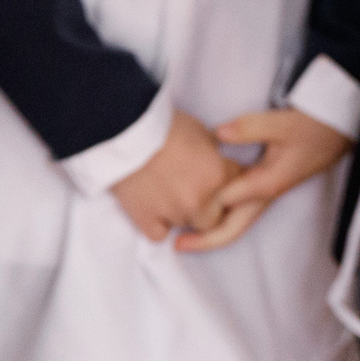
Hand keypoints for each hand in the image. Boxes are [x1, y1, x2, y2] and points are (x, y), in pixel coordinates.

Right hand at [109, 108, 240, 241]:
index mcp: (217, 175)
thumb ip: (215, 153)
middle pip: (216, 216)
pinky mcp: (146, 220)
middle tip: (195, 188)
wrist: (122, 130)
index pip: (237, 187)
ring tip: (172, 193)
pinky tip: (155, 208)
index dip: (228, 178)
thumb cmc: (163, 125)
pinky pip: (160, 235)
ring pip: (188, 225)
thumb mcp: (201, 131)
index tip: (218, 173)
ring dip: (184, 213)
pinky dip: (159, 224)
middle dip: (210, 204)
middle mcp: (199, 200)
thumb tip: (221, 160)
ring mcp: (172, 213)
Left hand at [174, 107, 355, 252]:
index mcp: (268, 184)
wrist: (340, 127)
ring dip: (211, 232)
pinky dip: (220, 217)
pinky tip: (204, 211)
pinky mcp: (267, 185)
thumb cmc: (314, 126)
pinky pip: (240, 210)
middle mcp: (266, 195)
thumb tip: (218, 134)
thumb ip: (250, 127)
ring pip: (236, 223)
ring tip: (183, 235)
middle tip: (176, 245)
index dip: (200, 205)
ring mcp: (267, 193)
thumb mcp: (283, 123)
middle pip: (233, 229)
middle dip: (204, 240)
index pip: (227, 202)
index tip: (174, 206)